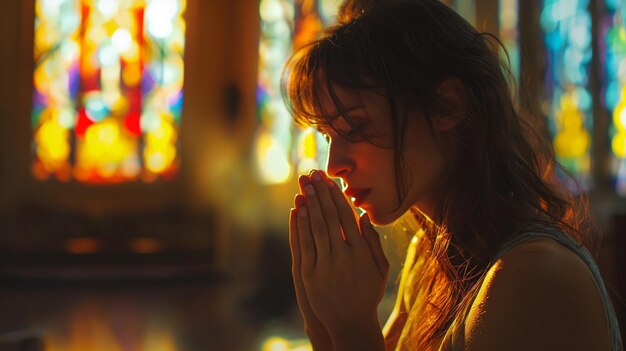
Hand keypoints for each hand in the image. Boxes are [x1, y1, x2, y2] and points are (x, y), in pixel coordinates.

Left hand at [293, 170, 389, 338]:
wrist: (349, 322)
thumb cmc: (367, 292)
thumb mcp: (380, 268)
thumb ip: (374, 242)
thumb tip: (363, 215)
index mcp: (362, 251)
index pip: (347, 216)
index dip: (336, 196)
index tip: (329, 180)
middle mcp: (343, 255)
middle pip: (329, 217)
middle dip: (320, 193)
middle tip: (313, 174)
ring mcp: (325, 265)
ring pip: (316, 227)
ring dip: (310, 204)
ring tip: (305, 186)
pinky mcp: (310, 275)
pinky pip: (304, 244)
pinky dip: (300, 225)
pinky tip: (297, 210)